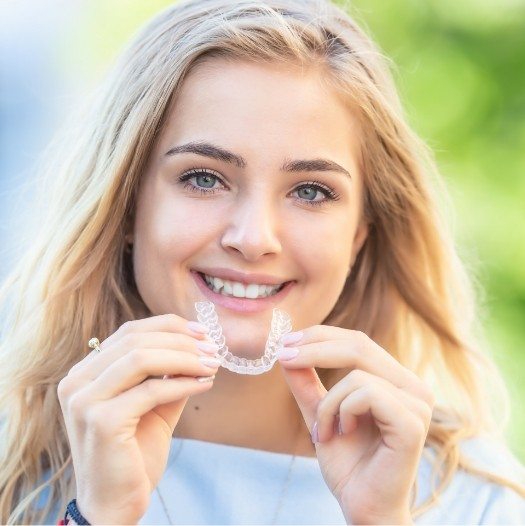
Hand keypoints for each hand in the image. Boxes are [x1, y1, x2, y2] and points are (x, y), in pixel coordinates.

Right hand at [57, 314, 219, 523]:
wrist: (115, 505)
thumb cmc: (134, 454)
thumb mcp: (154, 405)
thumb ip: (168, 375)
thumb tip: (200, 346)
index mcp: (85, 373)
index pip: (129, 332)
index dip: (169, 326)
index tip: (203, 332)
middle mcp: (76, 381)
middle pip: (136, 340)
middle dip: (182, 341)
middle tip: (213, 349)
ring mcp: (84, 401)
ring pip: (142, 358)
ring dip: (185, 358)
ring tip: (212, 364)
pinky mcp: (101, 421)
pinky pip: (152, 390)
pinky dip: (184, 383)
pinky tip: (205, 384)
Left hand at [278, 326, 433, 524]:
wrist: (363, 507)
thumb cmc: (348, 464)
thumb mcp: (320, 414)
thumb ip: (307, 384)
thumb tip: (287, 351)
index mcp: (395, 381)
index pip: (358, 342)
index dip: (321, 336)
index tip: (286, 341)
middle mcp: (412, 387)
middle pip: (359, 345)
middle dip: (314, 348)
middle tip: (284, 357)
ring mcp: (417, 404)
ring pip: (357, 374)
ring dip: (328, 403)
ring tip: (323, 431)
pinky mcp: (412, 423)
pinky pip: (366, 394)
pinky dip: (342, 411)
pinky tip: (343, 433)